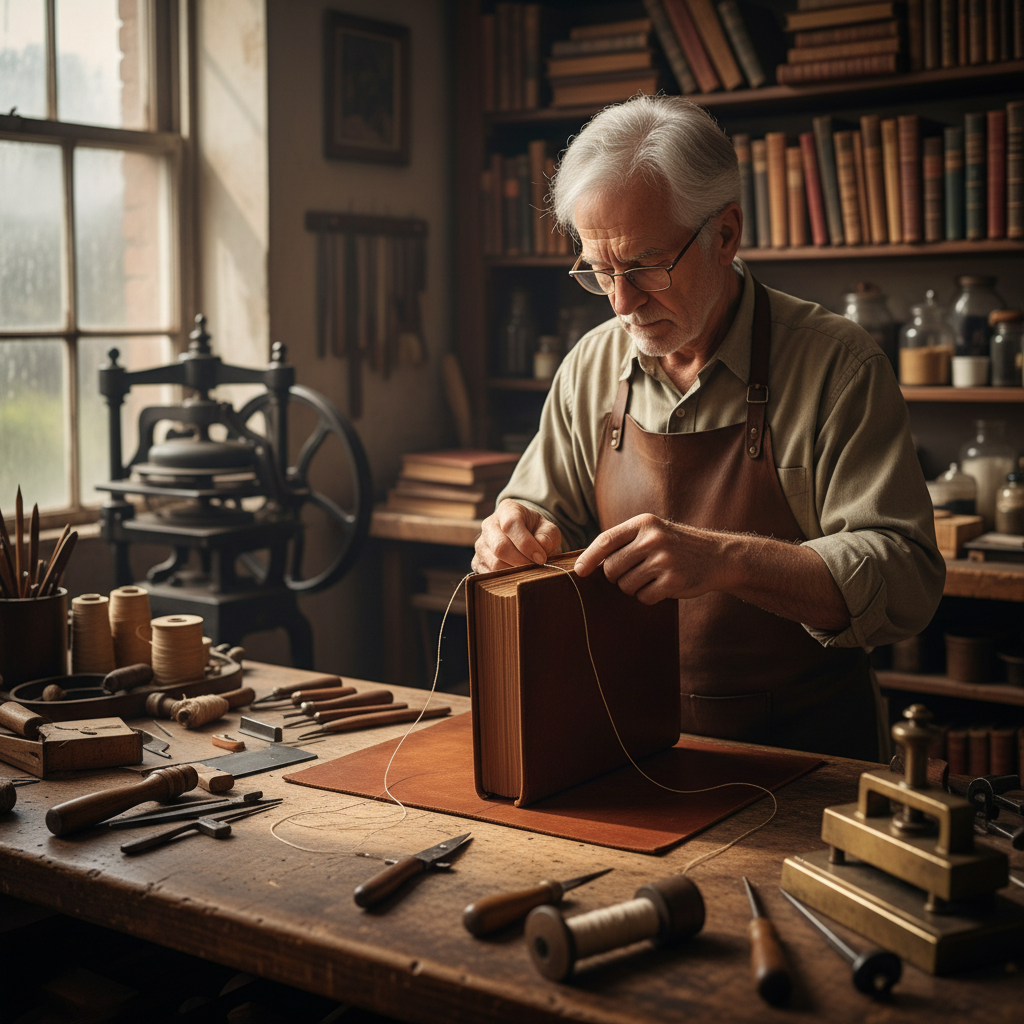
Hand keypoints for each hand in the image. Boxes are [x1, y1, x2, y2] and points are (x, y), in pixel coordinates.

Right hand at [473, 500, 561, 572]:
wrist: (525, 539)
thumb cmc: (537, 533)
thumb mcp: (548, 530)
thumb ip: (548, 536)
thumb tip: (541, 548)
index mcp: (507, 510)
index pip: (510, 525)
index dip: (526, 544)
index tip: (541, 558)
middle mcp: (489, 525)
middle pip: (500, 547)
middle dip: (521, 561)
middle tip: (535, 567)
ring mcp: (481, 544)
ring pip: (494, 563)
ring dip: (514, 572)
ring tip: (527, 571)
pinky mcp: (477, 561)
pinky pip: (488, 575)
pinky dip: (505, 580)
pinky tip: (517, 576)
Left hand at [573, 514, 724, 603]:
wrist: (716, 556)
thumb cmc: (675, 545)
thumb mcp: (652, 531)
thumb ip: (624, 541)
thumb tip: (588, 563)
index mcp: (643, 523)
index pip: (605, 540)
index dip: (588, 558)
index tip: (578, 571)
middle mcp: (653, 539)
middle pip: (612, 568)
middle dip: (616, 577)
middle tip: (632, 573)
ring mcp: (664, 560)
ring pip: (626, 585)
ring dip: (634, 587)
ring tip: (652, 577)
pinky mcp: (673, 581)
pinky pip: (643, 597)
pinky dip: (648, 596)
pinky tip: (662, 586)